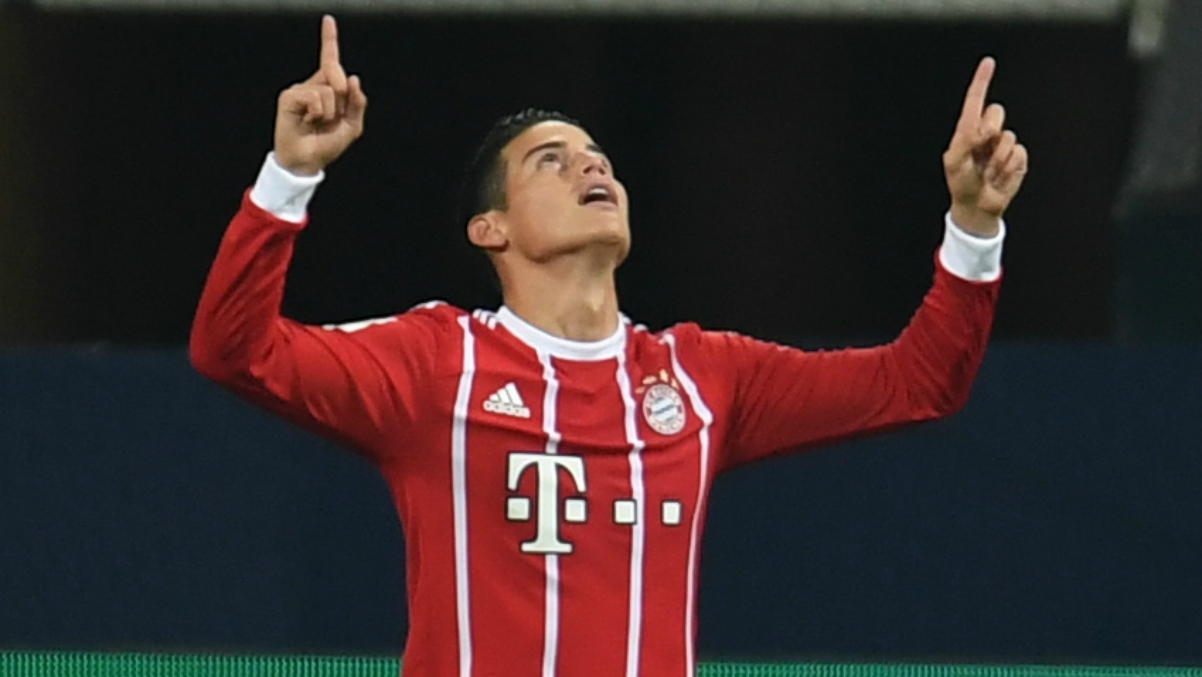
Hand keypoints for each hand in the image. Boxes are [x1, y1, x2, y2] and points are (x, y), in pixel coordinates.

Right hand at [274, 15, 367, 175]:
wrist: (308, 162)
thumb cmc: (327, 145)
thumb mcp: (352, 126)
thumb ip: (357, 104)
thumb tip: (353, 79)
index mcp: (328, 90)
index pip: (330, 61)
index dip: (330, 40)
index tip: (329, 20)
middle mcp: (313, 86)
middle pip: (335, 71)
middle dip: (342, 92)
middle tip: (333, 116)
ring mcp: (301, 90)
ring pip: (329, 90)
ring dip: (330, 112)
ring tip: (318, 123)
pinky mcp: (290, 97)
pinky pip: (315, 97)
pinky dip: (319, 112)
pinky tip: (308, 122)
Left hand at [942, 57, 1028, 236]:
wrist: (977, 206)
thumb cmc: (962, 183)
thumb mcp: (955, 161)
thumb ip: (965, 139)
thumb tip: (980, 126)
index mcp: (968, 130)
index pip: (975, 101)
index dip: (982, 81)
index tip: (988, 62)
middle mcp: (987, 133)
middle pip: (996, 112)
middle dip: (989, 130)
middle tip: (980, 150)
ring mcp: (1002, 145)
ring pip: (1007, 137)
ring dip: (996, 157)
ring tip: (988, 171)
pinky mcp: (1017, 158)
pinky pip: (1018, 153)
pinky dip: (1008, 166)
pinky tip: (999, 176)